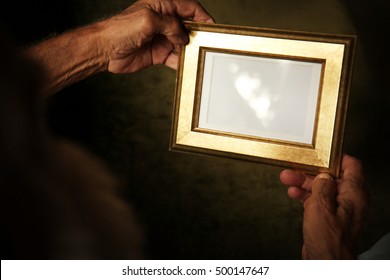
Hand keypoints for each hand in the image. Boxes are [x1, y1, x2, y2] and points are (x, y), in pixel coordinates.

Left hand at [99, 0, 213, 72]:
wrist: (105, 51)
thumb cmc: (120, 29)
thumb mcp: (149, 20)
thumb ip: (171, 25)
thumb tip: (183, 36)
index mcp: (161, 6)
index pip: (188, 7)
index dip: (202, 15)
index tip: (211, 26)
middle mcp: (163, 21)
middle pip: (188, 26)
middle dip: (197, 34)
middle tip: (204, 43)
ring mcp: (162, 38)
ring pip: (183, 43)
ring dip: (190, 50)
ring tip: (196, 55)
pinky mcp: (159, 54)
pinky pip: (175, 58)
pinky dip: (182, 62)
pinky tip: (186, 65)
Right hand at [279, 154, 368, 258]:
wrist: (324, 263)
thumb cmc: (328, 241)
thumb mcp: (321, 208)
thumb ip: (322, 187)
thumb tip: (323, 176)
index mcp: (354, 195)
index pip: (351, 166)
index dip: (335, 158)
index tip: (319, 154)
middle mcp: (349, 200)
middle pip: (330, 177)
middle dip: (310, 172)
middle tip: (293, 169)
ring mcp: (338, 209)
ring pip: (321, 188)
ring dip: (303, 183)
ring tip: (287, 179)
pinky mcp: (327, 217)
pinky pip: (317, 200)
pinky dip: (305, 195)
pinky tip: (293, 193)